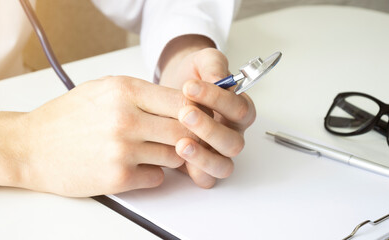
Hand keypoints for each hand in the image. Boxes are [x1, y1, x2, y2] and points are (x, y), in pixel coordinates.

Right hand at [7, 76, 192, 196]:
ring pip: (176, 155)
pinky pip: (158, 177)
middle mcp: (126, 119)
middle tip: (184, 138)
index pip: (183, 101)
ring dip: (172, 156)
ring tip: (154, 150)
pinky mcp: (118, 177)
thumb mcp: (104, 89)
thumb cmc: (67, 117)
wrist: (32, 147)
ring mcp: (123, 150)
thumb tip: (180, 102)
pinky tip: (139, 166)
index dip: (195, 110)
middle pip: (185, 130)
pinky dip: (154, 173)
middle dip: (189, 136)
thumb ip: (142, 94)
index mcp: (125, 91)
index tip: (195, 117)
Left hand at [159, 37, 255, 187]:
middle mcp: (232, 134)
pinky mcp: (200, 165)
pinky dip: (194, 170)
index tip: (190, 86)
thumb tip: (220, 79)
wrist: (173, 86)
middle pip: (233, 143)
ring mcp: (217, 152)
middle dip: (209, 129)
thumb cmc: (193, 76)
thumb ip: (213, 65)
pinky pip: (206, 178)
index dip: (218, 99)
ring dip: (203, 156)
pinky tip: (175, 155)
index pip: (240, 109)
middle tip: (185, 113)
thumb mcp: (203, 62)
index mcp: (239, 110)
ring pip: (223, 166)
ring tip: (180, 143)